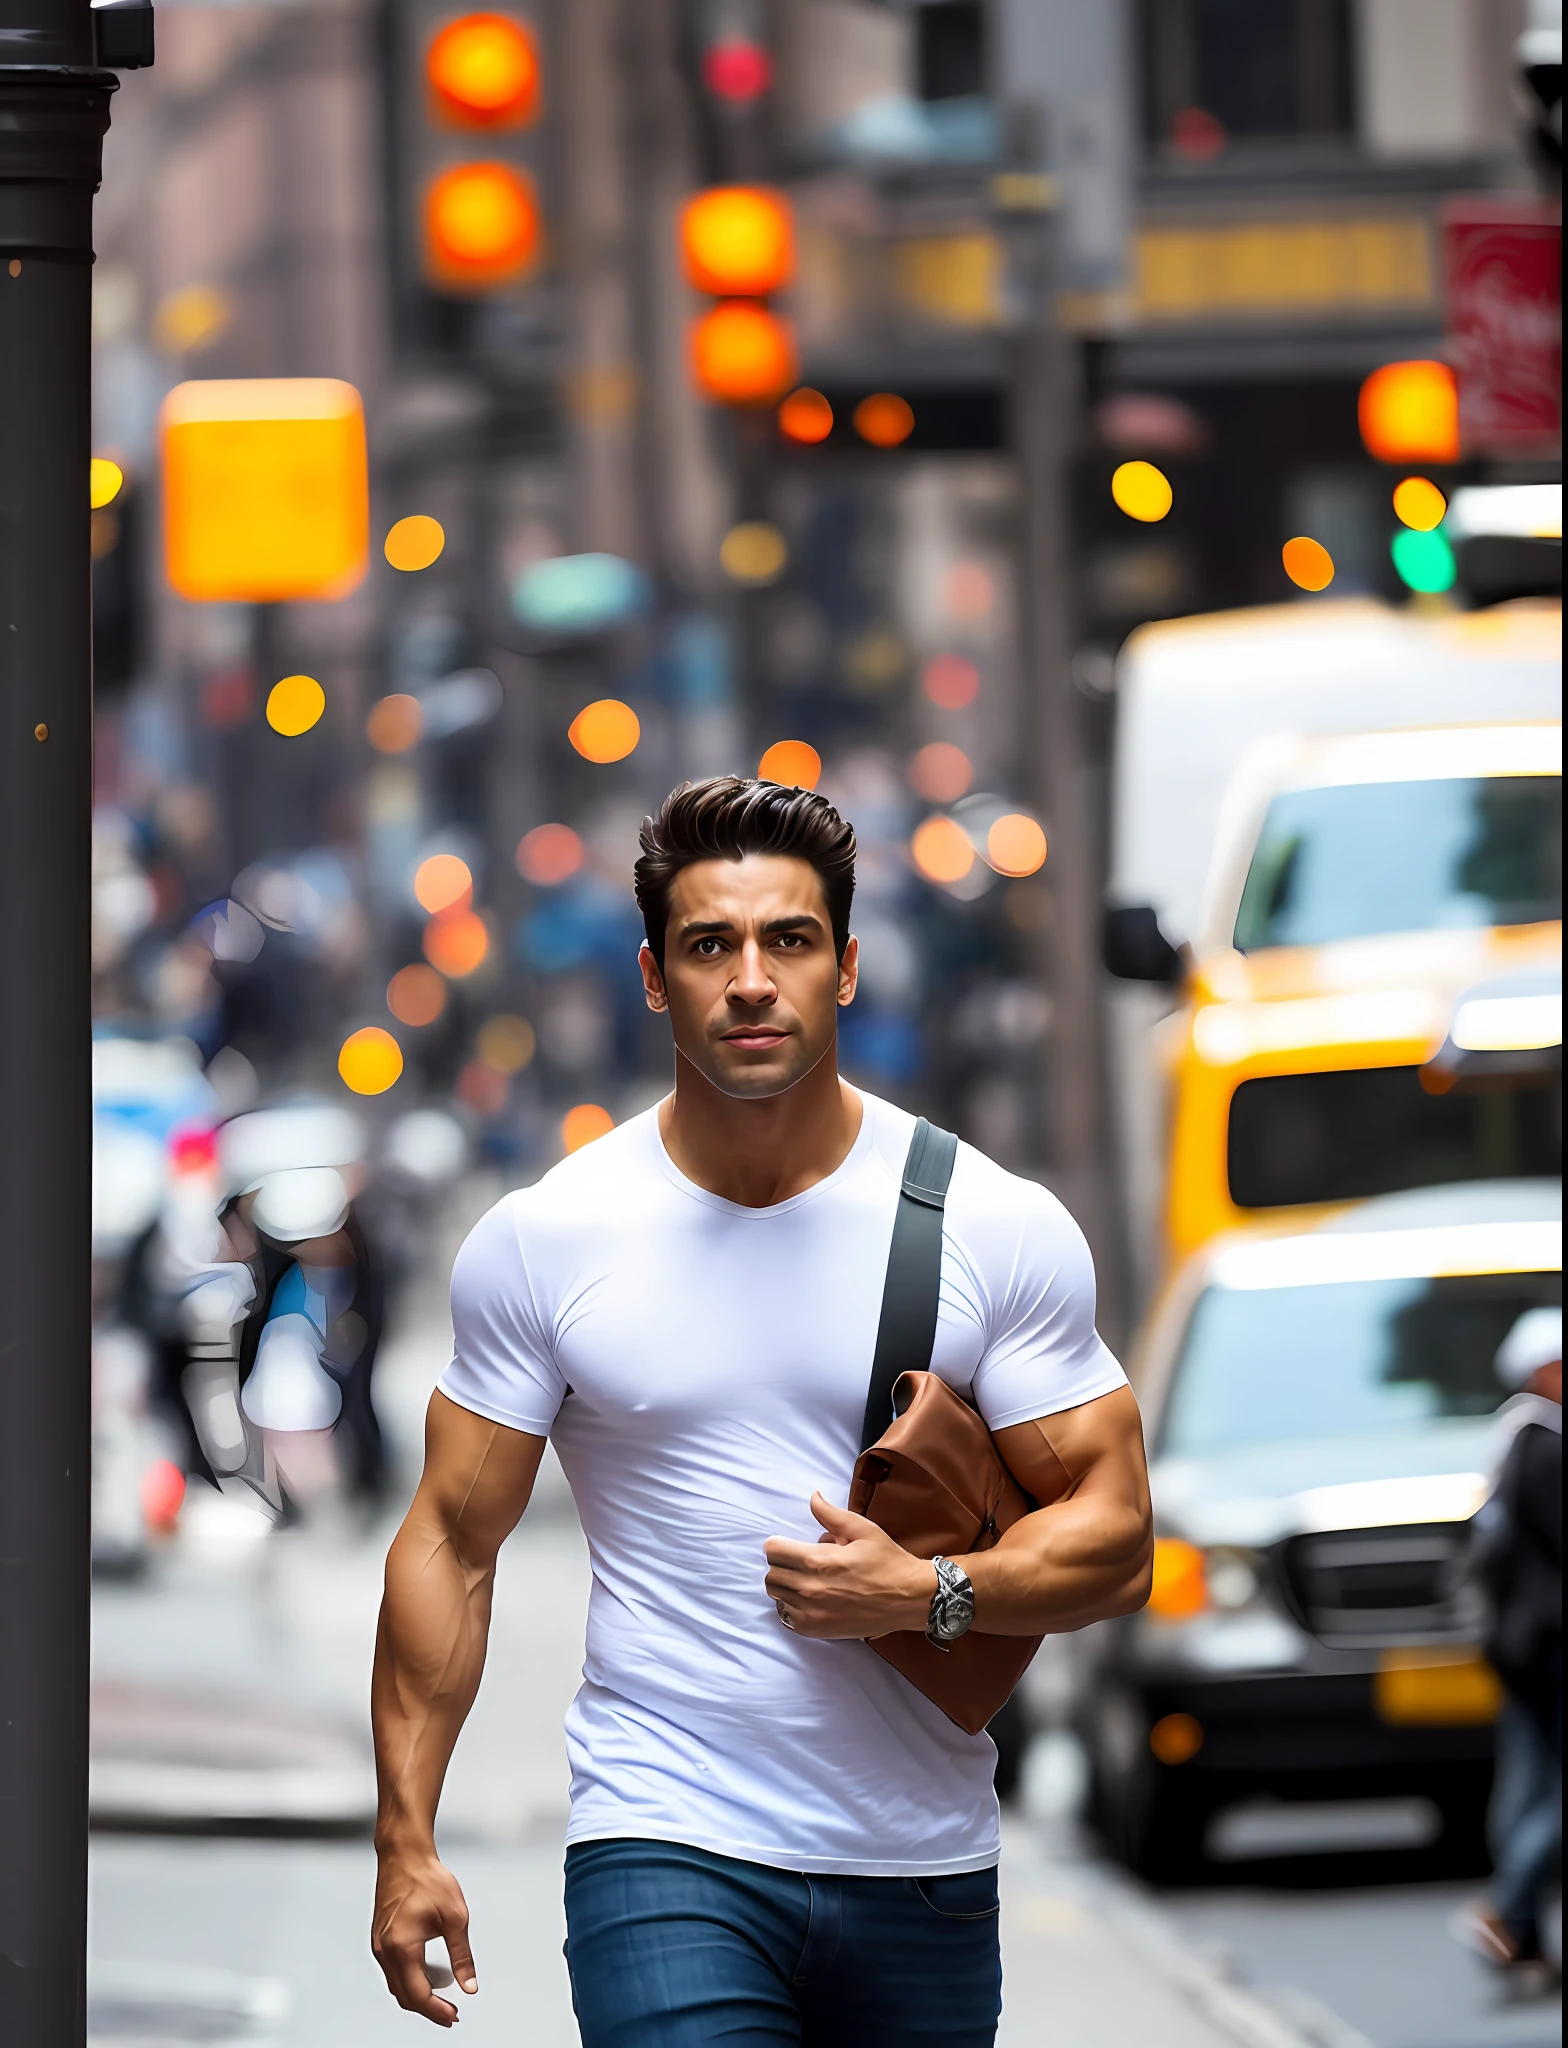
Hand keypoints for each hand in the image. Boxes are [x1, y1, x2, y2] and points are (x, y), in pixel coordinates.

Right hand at [371, 1840, 477, 2025]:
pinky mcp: (379, 1938)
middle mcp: (384, 1950)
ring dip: (416, 1996)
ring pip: (395, 1985)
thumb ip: (462, 1955)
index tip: (453, 2016)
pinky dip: (408, 1980)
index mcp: (401, 1947)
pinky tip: (424, 1977)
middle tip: (449, 2013)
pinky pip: (392, 1971)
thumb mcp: (455, 1917)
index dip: (437, 2010)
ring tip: (440, 1999)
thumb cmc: (426, 1878)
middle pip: (404, 1995)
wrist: (405, 1855)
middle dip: (427, 2009)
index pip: (418, 1994)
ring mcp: (378, 1945)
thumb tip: (469, 1984)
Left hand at [764, 1492, 936, 1639]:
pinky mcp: (816, 1630)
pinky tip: (812, 1598)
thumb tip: (813, 1497)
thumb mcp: (863, 1529)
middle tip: (801, 1560)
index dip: (780, 1544)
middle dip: (782, 1563)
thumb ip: (831, 1514)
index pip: (773, 1551)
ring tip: (808, 1578)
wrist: (909, 1598)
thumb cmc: (887, 1561)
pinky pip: (786, 1616)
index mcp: (819, 1561)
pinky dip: (793, 1606)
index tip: (792, 1545)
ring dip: (786, 1585)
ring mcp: (811, 1613)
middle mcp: (810, 1589)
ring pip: (776, 1595)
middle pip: (771, 1574)